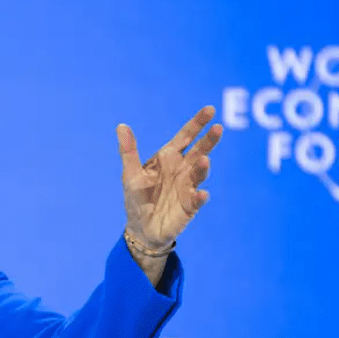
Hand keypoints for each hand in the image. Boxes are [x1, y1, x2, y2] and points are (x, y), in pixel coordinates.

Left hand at [117, 106, 221, 249]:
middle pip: (199, 150)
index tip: (210, 110)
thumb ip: (128, 151)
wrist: (141, 227)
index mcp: (168, 157)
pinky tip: (202, 193)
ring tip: (204, 160)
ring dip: (202, 167)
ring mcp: (188, 186)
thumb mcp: (130, 174)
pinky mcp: (190, 206)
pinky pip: (197, 199)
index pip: (186, 136)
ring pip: (199, 173)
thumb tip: (121, 126)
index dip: (197, 123)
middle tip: (218, 128)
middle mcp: (182, 169)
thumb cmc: (137, 197)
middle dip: (209, 140)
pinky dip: (200, 197)